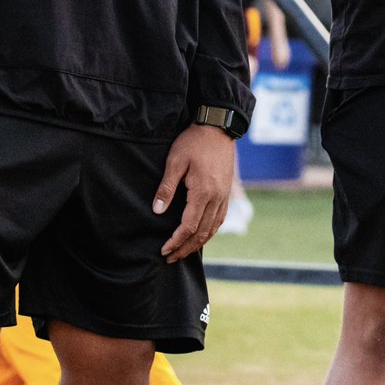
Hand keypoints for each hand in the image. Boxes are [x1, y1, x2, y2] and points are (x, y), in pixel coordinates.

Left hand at [154, 124, 235, 262]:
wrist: (218, 127)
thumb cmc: (193, 142)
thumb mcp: (175, 161)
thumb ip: (166, 187)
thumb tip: (158, 211)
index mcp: (203, 192)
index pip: (189, 226)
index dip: (176, 241)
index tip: (164, 250)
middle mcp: (217, 198)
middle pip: (202, 233)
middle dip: (185, 248)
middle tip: (170, 258)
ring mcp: (224, 196)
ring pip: (213, 229)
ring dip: (198, 243)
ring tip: (184, 251)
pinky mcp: (226, 191)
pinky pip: (219, 219)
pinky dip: (210, 232)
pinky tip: (201, 235)